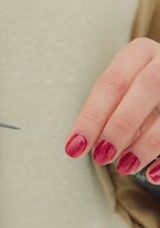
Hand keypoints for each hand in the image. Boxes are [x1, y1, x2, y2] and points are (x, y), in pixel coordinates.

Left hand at [64, 37, 159, 183]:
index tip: (74, 147)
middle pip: (146, 86)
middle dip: (121, 124)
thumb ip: (106, 115)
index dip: (92, 117)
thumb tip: (81, 144)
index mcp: (139, 53)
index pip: (112, 82)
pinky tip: (153, 175)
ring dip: (146, 143)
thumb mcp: (122, 97)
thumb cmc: (139, 97)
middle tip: (102, 156)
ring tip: (125, 167)